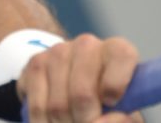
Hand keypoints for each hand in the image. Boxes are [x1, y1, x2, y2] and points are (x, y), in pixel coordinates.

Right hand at [18, 34, 142, 122]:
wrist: (76, 92)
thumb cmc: (107, 103)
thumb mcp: (122, 111)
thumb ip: (124, 119)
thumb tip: (116, 119)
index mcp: (116, 51)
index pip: (121, 55)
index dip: (115, 83)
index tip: (111, 103)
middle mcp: (87, 45)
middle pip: (82, 94)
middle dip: (86, 120)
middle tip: (88, 122)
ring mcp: (58, 52)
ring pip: (58, 105)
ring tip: (73, 122)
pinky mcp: (36, 63)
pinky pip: (37, 107)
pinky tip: (54, 121)